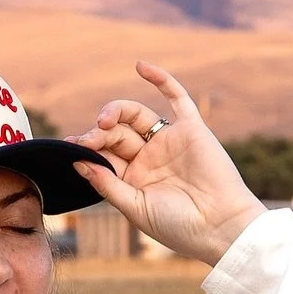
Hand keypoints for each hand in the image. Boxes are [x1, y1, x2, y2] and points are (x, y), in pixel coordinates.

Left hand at [72, 62, 265, 266]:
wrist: (221, 227)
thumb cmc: (179, 226)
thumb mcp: (135, 208)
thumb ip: (108, 185)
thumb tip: (78, 163)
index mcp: (133, 179)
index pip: (104, 155)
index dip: (87, 149)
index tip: (71, 148)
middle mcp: (148, 158)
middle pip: (116, 134)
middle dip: (99, 134)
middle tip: (89, 138)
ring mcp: (169, 142)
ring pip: (136, 115)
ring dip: (116, 111)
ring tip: (105, 120)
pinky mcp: (191, 130)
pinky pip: (177, 99)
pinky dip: (161, 80)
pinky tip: (141, 66)